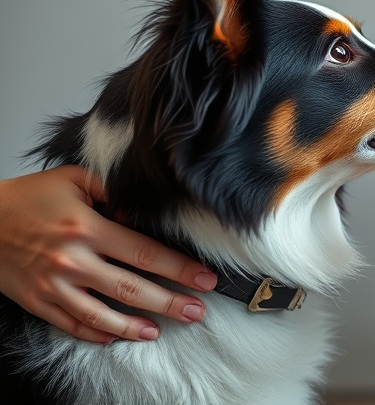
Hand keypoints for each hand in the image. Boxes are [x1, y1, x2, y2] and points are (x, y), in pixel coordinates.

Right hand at [0, 166, 217, 342]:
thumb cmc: (28, 197)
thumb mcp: (74, 179)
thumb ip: (112, 192)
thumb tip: (141, 213)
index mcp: (87, 228)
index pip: (145, 252)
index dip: (179, 268)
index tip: (205, 278)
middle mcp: (72, 260)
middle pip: (131, 288)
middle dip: (169, 301)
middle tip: (196, 311)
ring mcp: (54, 284)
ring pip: (102, 314)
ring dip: (134, 326)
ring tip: (160, 330)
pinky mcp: (37, 301)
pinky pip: (71, 323)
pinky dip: (95, 333)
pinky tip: (116, 337)